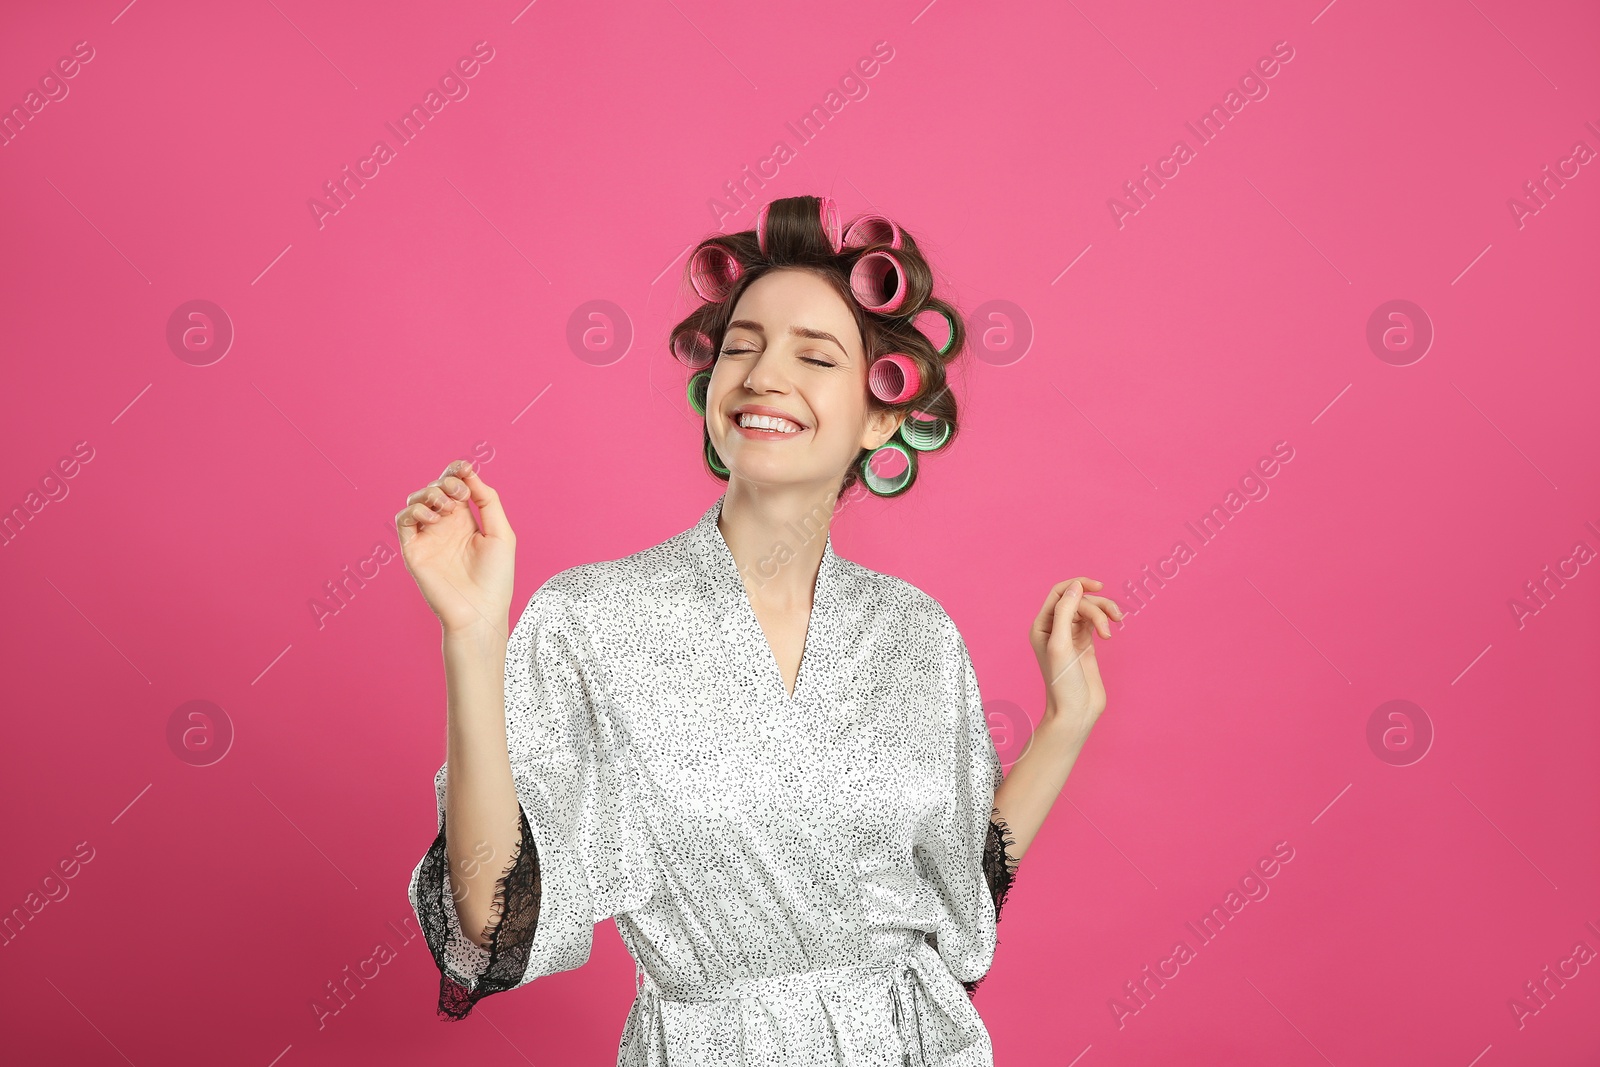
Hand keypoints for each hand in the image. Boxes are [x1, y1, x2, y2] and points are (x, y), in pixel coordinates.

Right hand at [395, 460, 515, 637]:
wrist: (480, 611)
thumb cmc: (496, 577)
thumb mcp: (501, 533)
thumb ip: (488, 500)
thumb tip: (472, 473)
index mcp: (466, 520)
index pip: (455, 485)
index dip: (456, 470)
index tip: (466, 467)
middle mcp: (444, 525)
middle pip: (435, 487)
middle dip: (446, 482)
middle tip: (460, 495)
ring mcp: (428, 536)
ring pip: (415, 499)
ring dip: (430, 493)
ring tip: (447, 508)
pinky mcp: (413, 550)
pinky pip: (403, 520)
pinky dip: (415, 511)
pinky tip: (434, 520)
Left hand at [1029, 577, 1122, 742]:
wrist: (1075, 711)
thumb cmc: (1063, 682)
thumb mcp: (1061, 644)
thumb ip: (1065, 612)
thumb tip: (1076, 586)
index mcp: (1042, 626)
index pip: (1059, 593)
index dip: (1078, 585)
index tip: (1099, 587)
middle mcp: (1054, 628)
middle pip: (1078, 601)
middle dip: (1096, 607)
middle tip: (1109, 625)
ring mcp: (1071, 636)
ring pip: (1089, 610)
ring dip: (1104, 613)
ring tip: (1115, 627)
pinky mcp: (1086, 644)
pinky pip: (1096, 622)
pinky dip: (1106, 621)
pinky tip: (1112, 631)